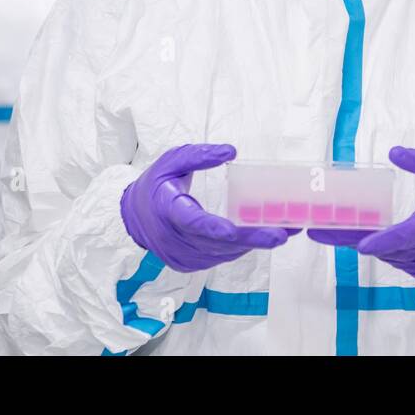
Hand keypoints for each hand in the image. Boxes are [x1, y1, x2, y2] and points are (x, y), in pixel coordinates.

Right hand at [120, 144, 299, 271]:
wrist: (134, 214)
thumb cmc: (157, 183)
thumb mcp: (173, 160)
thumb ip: (200, 155)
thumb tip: (231, 150)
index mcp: (167, 209)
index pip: (191, 222)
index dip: (213, 228)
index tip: (235, 231)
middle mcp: (172, 238)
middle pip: (215, 243)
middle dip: (250, 239)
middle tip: (280, 234)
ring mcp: (180, 255)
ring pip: (220, 254)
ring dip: (250, 245)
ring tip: (280, 232)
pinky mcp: (188, 264)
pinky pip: (218, 258)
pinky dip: (238, 250)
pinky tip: (257, 239)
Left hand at [308, 146, 414, 284]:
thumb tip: (393, 153)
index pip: (411, 234)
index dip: (385, 241)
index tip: (361, 244)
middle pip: (392, 248)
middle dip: (354, 238)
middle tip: (319, 228)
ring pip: (393, 258)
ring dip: (368, 245)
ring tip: (337, 230)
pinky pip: (402, 265)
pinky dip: (387, 253)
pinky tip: (372, 241)